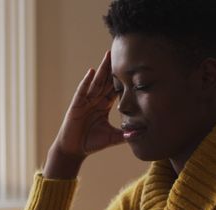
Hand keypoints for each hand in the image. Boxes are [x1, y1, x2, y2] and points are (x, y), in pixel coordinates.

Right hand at [43, 51, 122, 178]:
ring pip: (96, 82)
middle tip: (122, 53)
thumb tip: (141, 135)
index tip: (132, 67)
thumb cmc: (91, 143)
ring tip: (108, 55)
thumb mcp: (112, 138)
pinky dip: (86, 82)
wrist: (73, 150)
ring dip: (102, 69)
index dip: (123, 79)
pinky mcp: (76, 106)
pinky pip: (82, 91)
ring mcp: (85, 102)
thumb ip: (125, 135)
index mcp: (104, 106)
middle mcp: (95, 101)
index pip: (115, 89)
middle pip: (107, 81)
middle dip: (113, 68)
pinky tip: (92, 72)